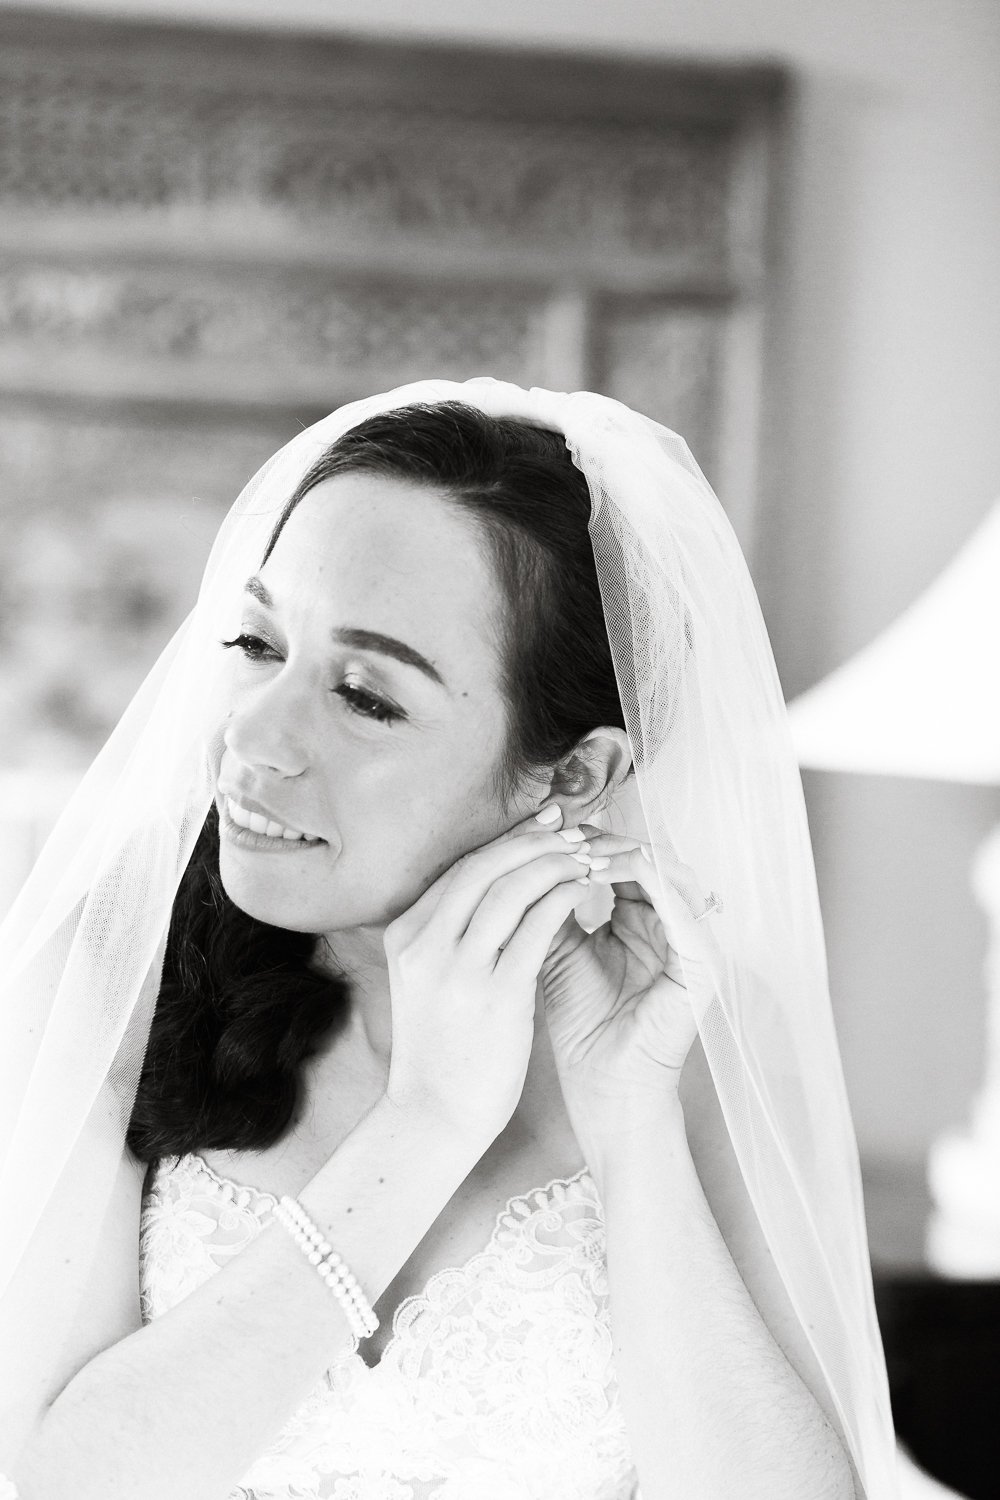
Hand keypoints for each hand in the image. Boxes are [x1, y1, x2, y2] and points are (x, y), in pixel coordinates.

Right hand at [381, 813, 592, 1145]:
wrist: (432, 1118)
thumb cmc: (440, 1050)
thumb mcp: (426, 982)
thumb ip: (448, 936)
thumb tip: (491, 891)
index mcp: (406, 936)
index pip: (461, 869)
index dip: (506, 841)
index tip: (541, 824)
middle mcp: (425, 944)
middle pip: (484, 868)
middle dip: (533, 841)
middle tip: (571, 828)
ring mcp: (457, 970)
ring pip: (511, 889)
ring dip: (554, 863)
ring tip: (586, 856)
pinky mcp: (495, 996)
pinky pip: (536, 928)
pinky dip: (563, 899)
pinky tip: (584, 892)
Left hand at [541, 824, 720, 1141]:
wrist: (603, 1090)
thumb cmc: (581, 1027)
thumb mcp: (555, 951)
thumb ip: (548, 905)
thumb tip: (524, 852)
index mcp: (644, 920)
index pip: (622, 861)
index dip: (584, 841)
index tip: (542, 828)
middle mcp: (674, 925)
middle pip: (647, 855)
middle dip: (601, 840)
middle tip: (561, 831)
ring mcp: (694, 942)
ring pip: (667, 868)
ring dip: (620, 852)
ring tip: (577, 850)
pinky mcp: (705, 962)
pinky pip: (680, 903)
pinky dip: (642, 877)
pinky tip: (598, 874)